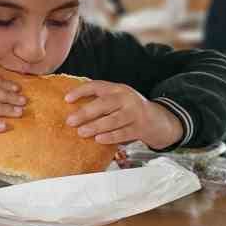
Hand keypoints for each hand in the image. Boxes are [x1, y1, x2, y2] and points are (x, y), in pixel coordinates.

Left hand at [64, 81, 184, 148]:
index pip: (97, 86)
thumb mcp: (118, 100)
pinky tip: (99, 139)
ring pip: (113, 119)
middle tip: (70, 121)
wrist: (158, 120)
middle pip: (104, 103)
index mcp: (117, 89)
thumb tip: (73, 110)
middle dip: (85, 112)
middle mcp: (126, 98)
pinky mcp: (140, 127)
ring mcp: (135, 113)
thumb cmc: (130, 110)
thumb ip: (101, 102)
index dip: (81, 91)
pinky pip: (123, 133)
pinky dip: (110, 137)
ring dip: (96, 126)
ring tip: (81, 132)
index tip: (66, 99)